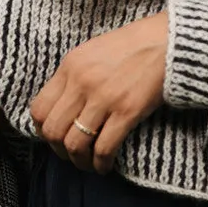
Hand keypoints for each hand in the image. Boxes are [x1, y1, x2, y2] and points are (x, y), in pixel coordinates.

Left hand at [29, 11, 168, 174]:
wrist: (169, 41)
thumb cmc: (133, 46)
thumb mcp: (92, 52)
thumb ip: (74, 76)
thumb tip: (63, 107)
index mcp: (70, 66)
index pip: (38, 109)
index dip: (42, 131)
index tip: (55, 138)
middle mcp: (81, 82)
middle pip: (53, 131)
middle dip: (59, 150)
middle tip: (71, 155)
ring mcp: (104, 98)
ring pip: (75, 144)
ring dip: (80, 161)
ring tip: (89, 164)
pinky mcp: (127, 111)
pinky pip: (103, 148)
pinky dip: (101, 163)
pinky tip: (106, 165)